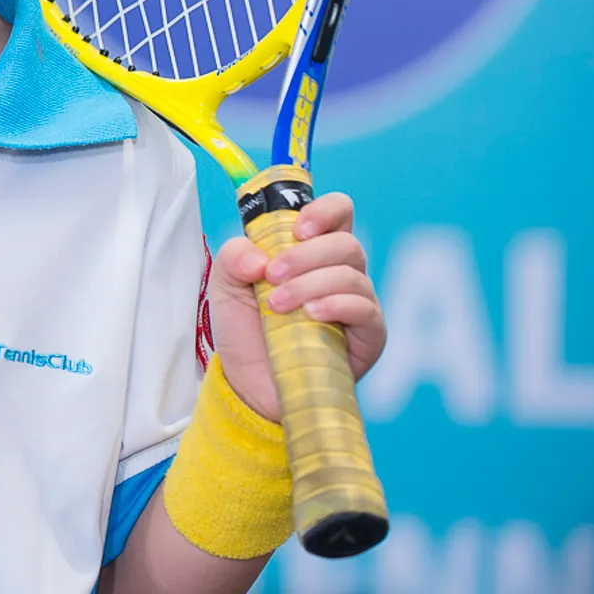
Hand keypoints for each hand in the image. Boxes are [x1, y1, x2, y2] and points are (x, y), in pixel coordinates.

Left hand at [207, 191, 385, 421]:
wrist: (249, 383)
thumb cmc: (245, 330)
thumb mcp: (225, 286)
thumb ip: (233, 257)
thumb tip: (259, 257)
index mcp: (312, 251)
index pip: (339, 213)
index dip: (325, 211)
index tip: (297, 228)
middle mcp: (340, 272)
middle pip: (345, 242)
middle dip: (304, 255)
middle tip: (272, 276)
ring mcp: (358, 303)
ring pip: (352, 273)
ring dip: (310, 284)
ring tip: (277, 305)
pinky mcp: (368, 335)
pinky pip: (365, 308)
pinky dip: (336, 305)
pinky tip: (311, 315)